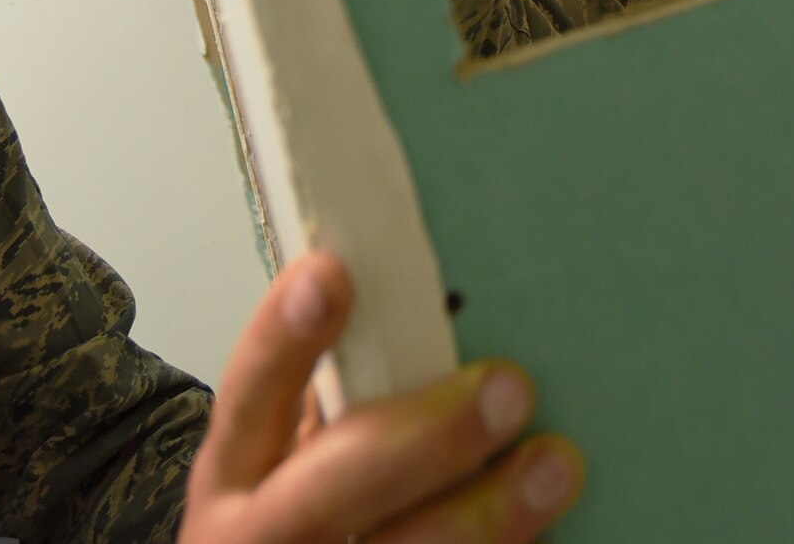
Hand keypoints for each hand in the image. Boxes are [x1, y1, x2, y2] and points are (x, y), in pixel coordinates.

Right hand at [178, 252, 583, 542]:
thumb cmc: (306, 513)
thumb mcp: (297, 451)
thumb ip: (349, 392)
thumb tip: (430, 312)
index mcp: (238, 470)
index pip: (251, 392)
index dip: (285, 337)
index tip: (330, 275)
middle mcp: (261, 532)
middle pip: (330, 493)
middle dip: (426, 442)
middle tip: (507, 388)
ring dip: (484, 516)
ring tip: (555, 465)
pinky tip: (546, 528)